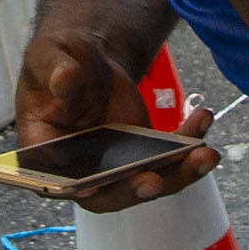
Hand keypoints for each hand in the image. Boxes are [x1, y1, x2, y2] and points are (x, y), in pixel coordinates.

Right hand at [10, 27, 219, 213]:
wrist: (89, 62)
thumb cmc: (58, 62)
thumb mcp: (48, 56)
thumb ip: (53, 69)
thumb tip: (64, 79)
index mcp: (44, 153)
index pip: (58, 180)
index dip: (74, 188)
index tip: (91, 188)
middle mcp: (81, 171)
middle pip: (109, 193)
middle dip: (133, 189)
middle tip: (154, 180)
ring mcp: (116, 168)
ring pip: (150, 181)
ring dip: (178, 173)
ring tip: (204, 154)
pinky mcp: (145, 155)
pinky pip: (171, 157)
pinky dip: (189, 143)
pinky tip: (203, 119)